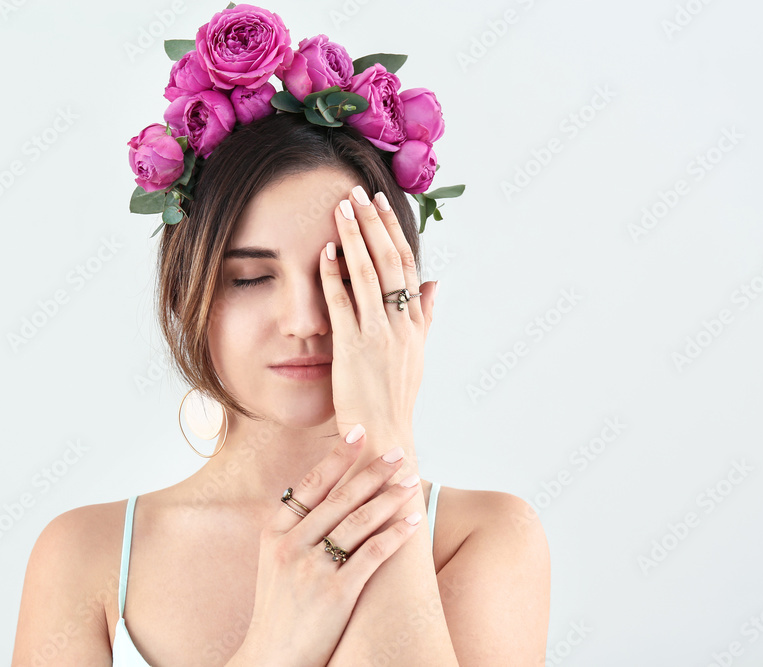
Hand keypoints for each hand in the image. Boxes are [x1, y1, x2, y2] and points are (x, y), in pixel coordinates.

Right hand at [240, 427, 422, 666]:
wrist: (271, 659)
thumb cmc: (278, 611)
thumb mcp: (274, 564)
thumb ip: (294, 531)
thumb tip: (324, 497)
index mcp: (274, 534)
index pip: (309, 484)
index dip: (336, 456)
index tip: (359, 433)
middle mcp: (291, 546)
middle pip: (339, 497)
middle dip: (372, 470)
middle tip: (397, 452)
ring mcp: (312, 569)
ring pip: (358, 520)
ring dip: (389, 497)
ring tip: (410, 480)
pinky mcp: (336, 593)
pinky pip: (372, 554)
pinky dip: (395, 533)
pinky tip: (412, 520)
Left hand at [318, 184, 436, 441]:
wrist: (385, 436)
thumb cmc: (396, 398)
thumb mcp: (417, 355)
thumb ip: (426, 317)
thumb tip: (438, 285)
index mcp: (415, 323)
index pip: (407, 265)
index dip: (393, 231)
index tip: (380, 203)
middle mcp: (400, 324)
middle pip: (390, 262)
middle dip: (372, 224)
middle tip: (357, 193)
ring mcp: (377, 335)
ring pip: (368, 275)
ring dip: (353, 238)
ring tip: (340, 209)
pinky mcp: (352, 348)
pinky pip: (342, 304)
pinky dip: (334, 276)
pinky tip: (324, 253)